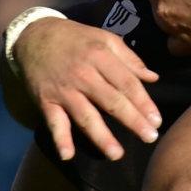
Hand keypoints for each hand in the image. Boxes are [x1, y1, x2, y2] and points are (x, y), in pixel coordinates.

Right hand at [14, 18, 163, 162]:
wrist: (34, 35)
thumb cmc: (75, 38)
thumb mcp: (104, 39)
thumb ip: (129, 59)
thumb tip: (153, 78)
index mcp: (100, 57)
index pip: (126, 83)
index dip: (143, 102)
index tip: (157, 120)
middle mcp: (83, 75)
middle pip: (111, 101)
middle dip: (132, 121)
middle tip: (150, 138)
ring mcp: (64, 90)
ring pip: (86, 116)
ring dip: (101, 137)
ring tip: (117, 154)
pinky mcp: (46, 101)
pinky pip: (54, 122)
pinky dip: (59, 138)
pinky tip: (67, 155)